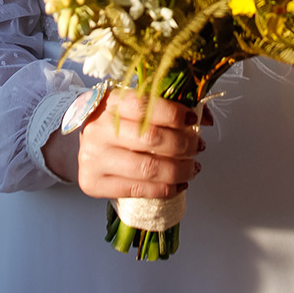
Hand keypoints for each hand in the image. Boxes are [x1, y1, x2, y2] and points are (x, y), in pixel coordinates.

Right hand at [43, 90, 209, 197]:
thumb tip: (207, 118)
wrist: (86, 145)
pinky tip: (178, 184)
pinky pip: (137, 190)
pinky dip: (165, 189)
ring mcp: (93, 158)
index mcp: (110, 102)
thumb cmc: (118, 124)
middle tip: (198, 146)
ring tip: (193, 168)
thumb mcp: (137, 106)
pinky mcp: (93, 183)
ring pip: (147, 168)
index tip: (193, 119)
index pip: (146, 105)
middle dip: (183, 144)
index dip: (174, 113)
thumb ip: (169, 107)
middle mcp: (98, 128)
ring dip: (179, 170)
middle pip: (151, 138)